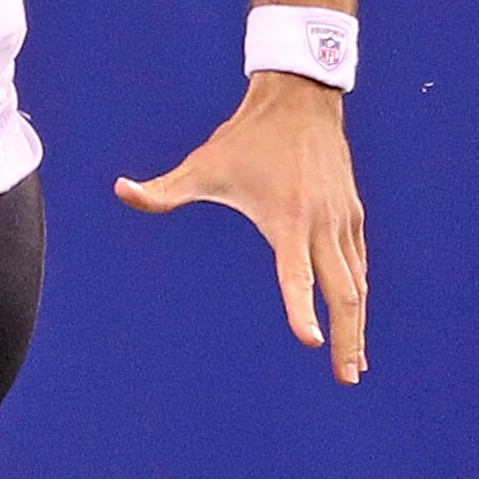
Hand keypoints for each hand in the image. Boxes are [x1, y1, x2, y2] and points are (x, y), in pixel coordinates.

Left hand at [116, 71, 367, 384]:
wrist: (300, 99)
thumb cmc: (246, 138)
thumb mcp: (202, 165)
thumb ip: (163, 189)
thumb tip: (119, 190)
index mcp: (287, 219)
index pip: (296, 276)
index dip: (302, 310)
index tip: (310, 343)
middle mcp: (322, 224)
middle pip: (344, 292)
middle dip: (345, 338)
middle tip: (345, 379)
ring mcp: (343, 221)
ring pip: (358, 283)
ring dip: (357, 325)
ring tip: (353, 364)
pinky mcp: (353, 215)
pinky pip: (359, 263)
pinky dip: (359, 295)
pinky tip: (355, 319)